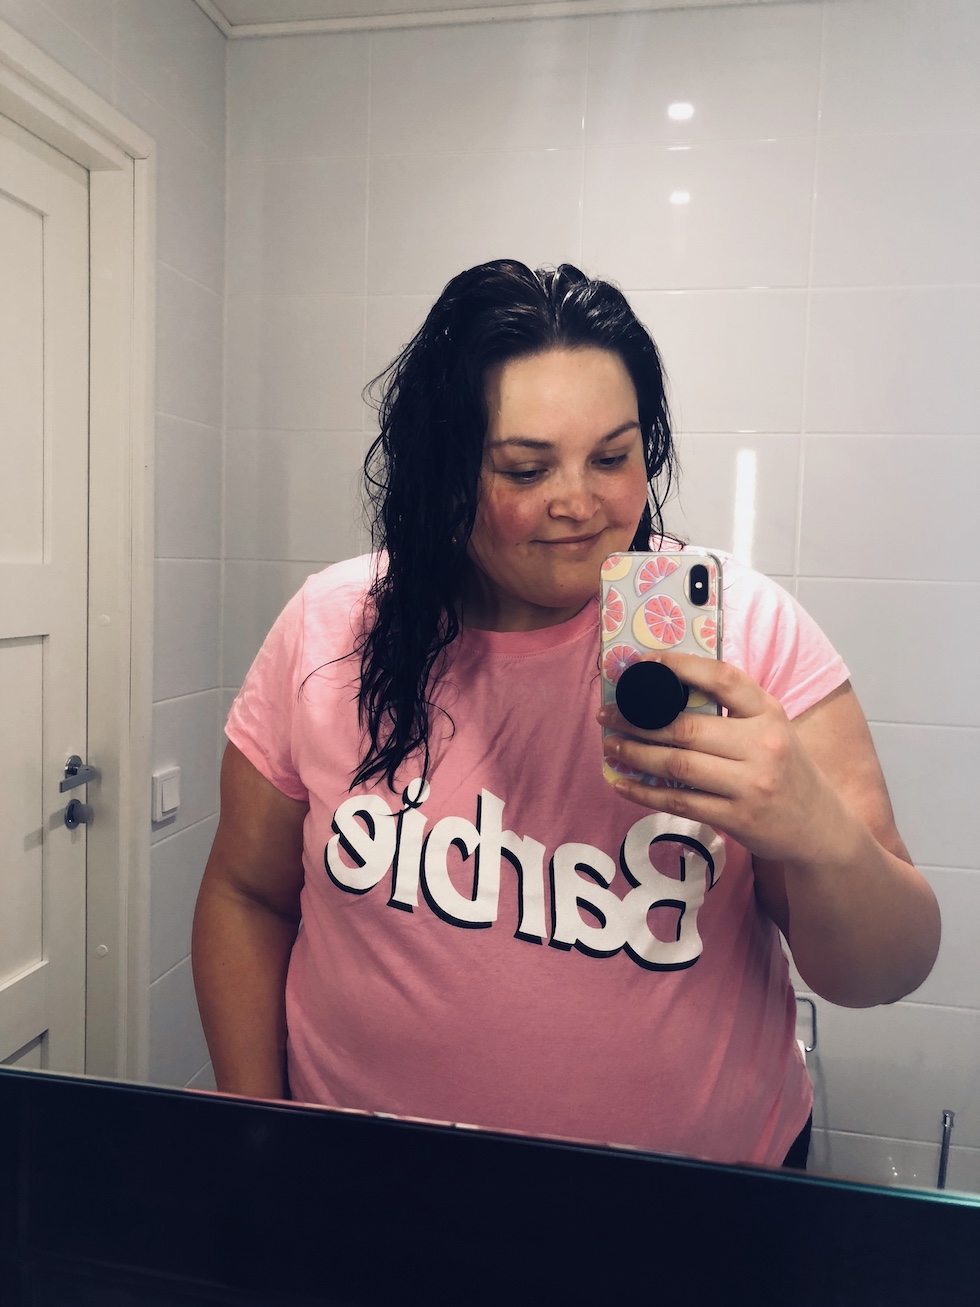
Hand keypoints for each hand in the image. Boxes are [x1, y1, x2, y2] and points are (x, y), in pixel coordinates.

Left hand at [598, 652, 846, 864]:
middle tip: (608, 715)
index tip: (643, 663)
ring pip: (678, 765)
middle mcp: (763, 744)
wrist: (822, 829)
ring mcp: (751, 784)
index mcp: (769, 712)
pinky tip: (623, 783)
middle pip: (687, 728)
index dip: (679, 667)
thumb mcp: (772, 730)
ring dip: (636, 754)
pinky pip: (680, 802)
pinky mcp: (737, 818)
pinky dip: (645, 792)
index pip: (722, 678)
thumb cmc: (787, 773)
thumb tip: (666, 694)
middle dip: (638, 720)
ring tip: (611, 746)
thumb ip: (732, 712)